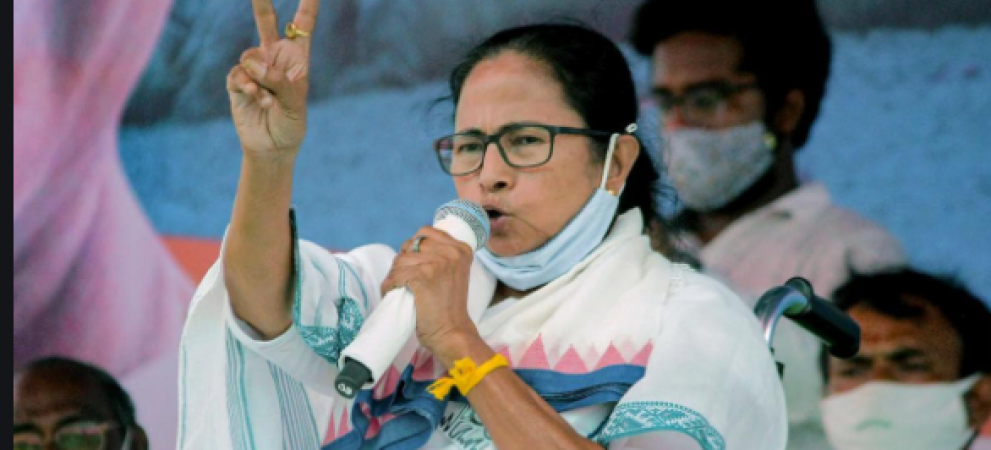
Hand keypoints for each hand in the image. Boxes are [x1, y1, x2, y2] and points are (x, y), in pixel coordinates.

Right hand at [226, 0, 319, 158]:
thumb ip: (278, 81)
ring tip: (268, 99)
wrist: (272, 148)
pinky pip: (238, 74)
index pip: (303, 26)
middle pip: (266, 22)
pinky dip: (247, 86)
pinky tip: (257, 99)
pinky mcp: (237, 82)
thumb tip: (254, 64)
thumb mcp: (294, 104)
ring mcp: (254, 69)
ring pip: (249, 56)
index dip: (307, 7)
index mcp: (297, 59)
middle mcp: (274, 58)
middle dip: (261, 3)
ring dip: (259, 78)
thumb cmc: (290, 125)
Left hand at [381, 227, 478, 352]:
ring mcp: (438, 264)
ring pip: (400, 260)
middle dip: (402, 260)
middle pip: (411, 245)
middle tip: (403, 278)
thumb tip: (411, 246)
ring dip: (394, 275)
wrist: (452, 332)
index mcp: (461, 249)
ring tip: (397, 287)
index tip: (412, 262)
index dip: (413, 246)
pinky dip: (389, 285)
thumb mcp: (453, 273)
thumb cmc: (449, 306)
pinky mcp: (423, 277)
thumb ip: (441, 256)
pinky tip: (392, 292)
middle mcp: (451, 253)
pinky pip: (395, 275)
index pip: (425, 232)